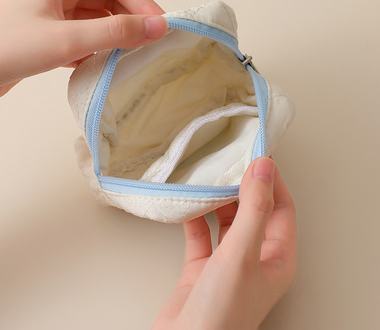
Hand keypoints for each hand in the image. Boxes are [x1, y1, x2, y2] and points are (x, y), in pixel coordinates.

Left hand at [0, 0, 166, 111]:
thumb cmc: (9, 50)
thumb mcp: (69, 40)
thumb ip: (116, 33)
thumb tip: (158, 27)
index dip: (143, 3)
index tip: (161, 28)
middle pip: (109, 0)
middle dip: (131, 21)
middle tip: (151, 45)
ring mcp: (54, 14)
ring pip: (98, 21)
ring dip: (116, 37)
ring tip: (133, 57)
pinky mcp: (50, 37)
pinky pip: (86, 38)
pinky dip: (99, 50)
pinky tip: (105, 65)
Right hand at [152, 157, 296, 329]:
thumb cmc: (221, 313)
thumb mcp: (242, 253)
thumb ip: (254, 209)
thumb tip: (263, 168)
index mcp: (276, 259)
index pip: (282, 208)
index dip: (272, 181)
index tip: (257, 155)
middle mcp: (254, 260)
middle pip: (254, 212)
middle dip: (243, 187)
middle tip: (229, 163)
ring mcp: (227, 264)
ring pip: (227, 221)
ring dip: (218, 201)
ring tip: (209, 179)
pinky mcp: (201, 268)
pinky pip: (201, 234)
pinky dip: (194, 218)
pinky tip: (187, 205)